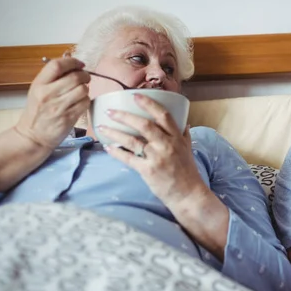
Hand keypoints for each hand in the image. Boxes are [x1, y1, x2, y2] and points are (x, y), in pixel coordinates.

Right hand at [15, 58, 89, 148]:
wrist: (33, 136)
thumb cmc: (37, 111)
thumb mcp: (39, 90)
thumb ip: (54, 74)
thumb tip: (69, 56)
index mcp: (39, 84)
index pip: (57, 65)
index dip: (72, 61)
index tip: (80, 64)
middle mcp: (48, 94)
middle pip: (75, 77)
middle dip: (85, 75)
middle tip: (85, 78)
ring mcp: (59, 107)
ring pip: (83, 89)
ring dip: (86, 89)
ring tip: (81, 91)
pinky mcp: (69, 117)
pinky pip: (85, 103)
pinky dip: (86, 100)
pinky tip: (80, 102)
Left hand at [99, 93, 208, 208]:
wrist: (188, 194)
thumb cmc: (188, 172)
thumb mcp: (188, 150)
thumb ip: (184, 135)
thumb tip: (183, 122)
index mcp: (176, 138)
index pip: (163, 116)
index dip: (149, 104)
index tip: (135, 96)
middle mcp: (167, 145)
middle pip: (144, 125)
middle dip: (125, 116)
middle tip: (110, 111)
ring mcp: (157, 158)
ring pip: (132, 141)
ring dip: (115, 132)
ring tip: (102, 127)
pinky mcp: (148, 171)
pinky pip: (128, 158)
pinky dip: (116, 152)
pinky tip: (107, 147)